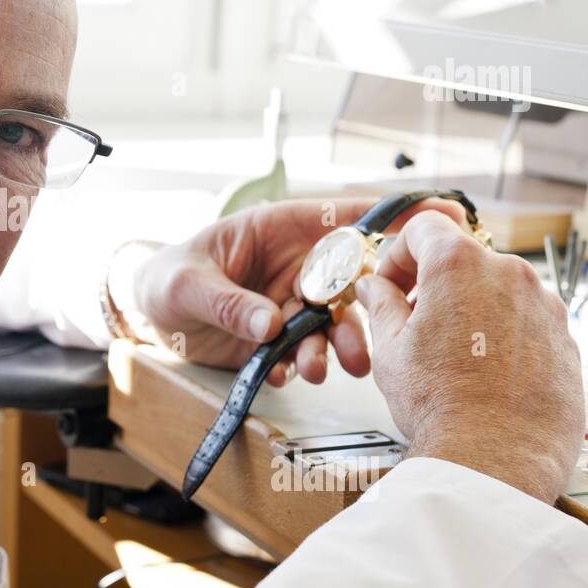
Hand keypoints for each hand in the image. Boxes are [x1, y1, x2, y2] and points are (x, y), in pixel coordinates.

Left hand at [121, 197, 467, 384]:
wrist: (149, 314)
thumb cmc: (168, 278)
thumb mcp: (188, 285)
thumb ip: (229, 302)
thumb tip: (272, 325)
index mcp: (278, 231)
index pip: (340, 216)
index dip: (389, 214)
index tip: (438, 214)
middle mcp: (295, 265)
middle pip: (347, 281)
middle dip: (365, 311)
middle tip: (362, 348)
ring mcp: (292, 303)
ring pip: (331, 324)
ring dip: (334, 349)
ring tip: (318, 371)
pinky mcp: (282, 338)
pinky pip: (302, 352)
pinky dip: (298, 366)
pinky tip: (284, 374)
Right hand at [354, 211, 582, 502]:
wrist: (495, 457)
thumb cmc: (439, 404)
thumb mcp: (388, 349)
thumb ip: (380, 305)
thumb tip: (373, 286)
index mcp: (459, 265)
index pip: (425, 227)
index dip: (399, 253)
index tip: (391, 285)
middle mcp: (509, 273)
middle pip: (463, 259)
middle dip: (434, 284)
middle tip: (414, 324)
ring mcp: (543, 304)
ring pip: (496, 290)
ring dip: (470, 308)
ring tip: (451, 355)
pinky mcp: (565, 336)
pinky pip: (526, 320)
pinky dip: (502, 334)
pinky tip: (485, 372)